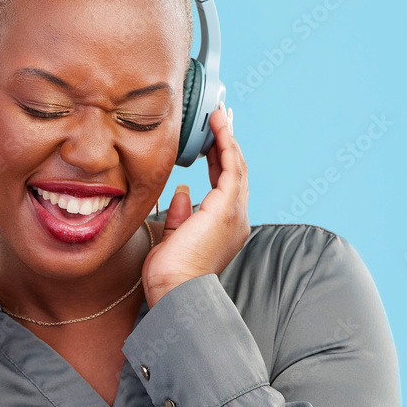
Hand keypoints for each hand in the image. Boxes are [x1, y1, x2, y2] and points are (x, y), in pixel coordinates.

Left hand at [142, 105, 248, 306]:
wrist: (175, 290)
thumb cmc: (170, 275)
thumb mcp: (174, 239)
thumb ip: (181, 215)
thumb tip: (182, 191)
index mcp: (224, 229)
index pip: (224, 188)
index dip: (219, 161)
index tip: (210, 142)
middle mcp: (236, 220)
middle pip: (236, 173)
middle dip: (227, 144)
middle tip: (219, 120)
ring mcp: (234, 214)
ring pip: (236, 166)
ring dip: (227, 138)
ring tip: (218, 116)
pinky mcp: (226, 207)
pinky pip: (230, 166)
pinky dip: (225, 143)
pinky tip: (217, 126)